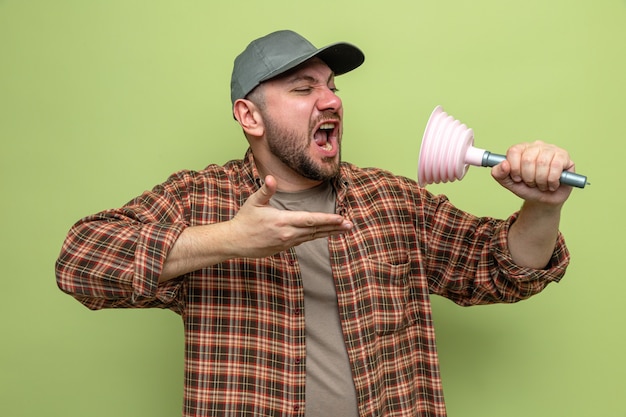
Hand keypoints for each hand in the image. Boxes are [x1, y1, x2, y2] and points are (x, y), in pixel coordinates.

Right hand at [226, 175, 352, 258]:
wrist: (235, 242)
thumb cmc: (244, 220)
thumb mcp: (254, 203)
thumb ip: (266, 190)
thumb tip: (270, 179)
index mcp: (283, 221)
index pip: (310, 220)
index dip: (327, 219)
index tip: (341, 219)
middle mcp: (288, 234)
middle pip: (316, 230)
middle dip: (334, 227)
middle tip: (350, 225)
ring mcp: (287, 242)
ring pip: (312, 237)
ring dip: (328, 233)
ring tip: (343, 230)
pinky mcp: (284, 248)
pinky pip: (304, 240)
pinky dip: (316, 236)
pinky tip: (324, 233)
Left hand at [491, 140, 573, 205]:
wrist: (544, 200)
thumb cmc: (527, 188)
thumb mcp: (509, 183)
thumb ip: (499, 174)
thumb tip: (503, 164)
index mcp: (521, 149)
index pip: (514, 151)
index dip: (514, 169)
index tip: (517, 178)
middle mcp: (536, 146)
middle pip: (528, 159)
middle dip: (528, 177)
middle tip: (531, 183)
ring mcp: (551, 149)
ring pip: (542, 163)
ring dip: (540, 180)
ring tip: (541, 184)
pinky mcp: (564, 156)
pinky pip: (556, 166)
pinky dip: (552, 180)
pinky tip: (552, 184)